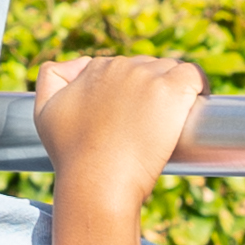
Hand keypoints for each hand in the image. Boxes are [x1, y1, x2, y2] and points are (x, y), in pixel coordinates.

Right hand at [32, 54, 206, 244]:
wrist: (96, 180)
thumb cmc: (72, 156)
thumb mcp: (44, 113)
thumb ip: (51, 80)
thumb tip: (77, 64)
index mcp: (95, 69)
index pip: (123, 68)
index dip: (132, 90)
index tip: (136, 114)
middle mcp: (120, 67)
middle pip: (148, 67)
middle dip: (152, 90)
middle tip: (154, 122)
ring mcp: (146, 77)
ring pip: (171, 70)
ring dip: (175, 89)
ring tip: (177, 116)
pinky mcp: (170, 90)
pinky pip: (194, 74)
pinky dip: (200, 84)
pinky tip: (200, 101)